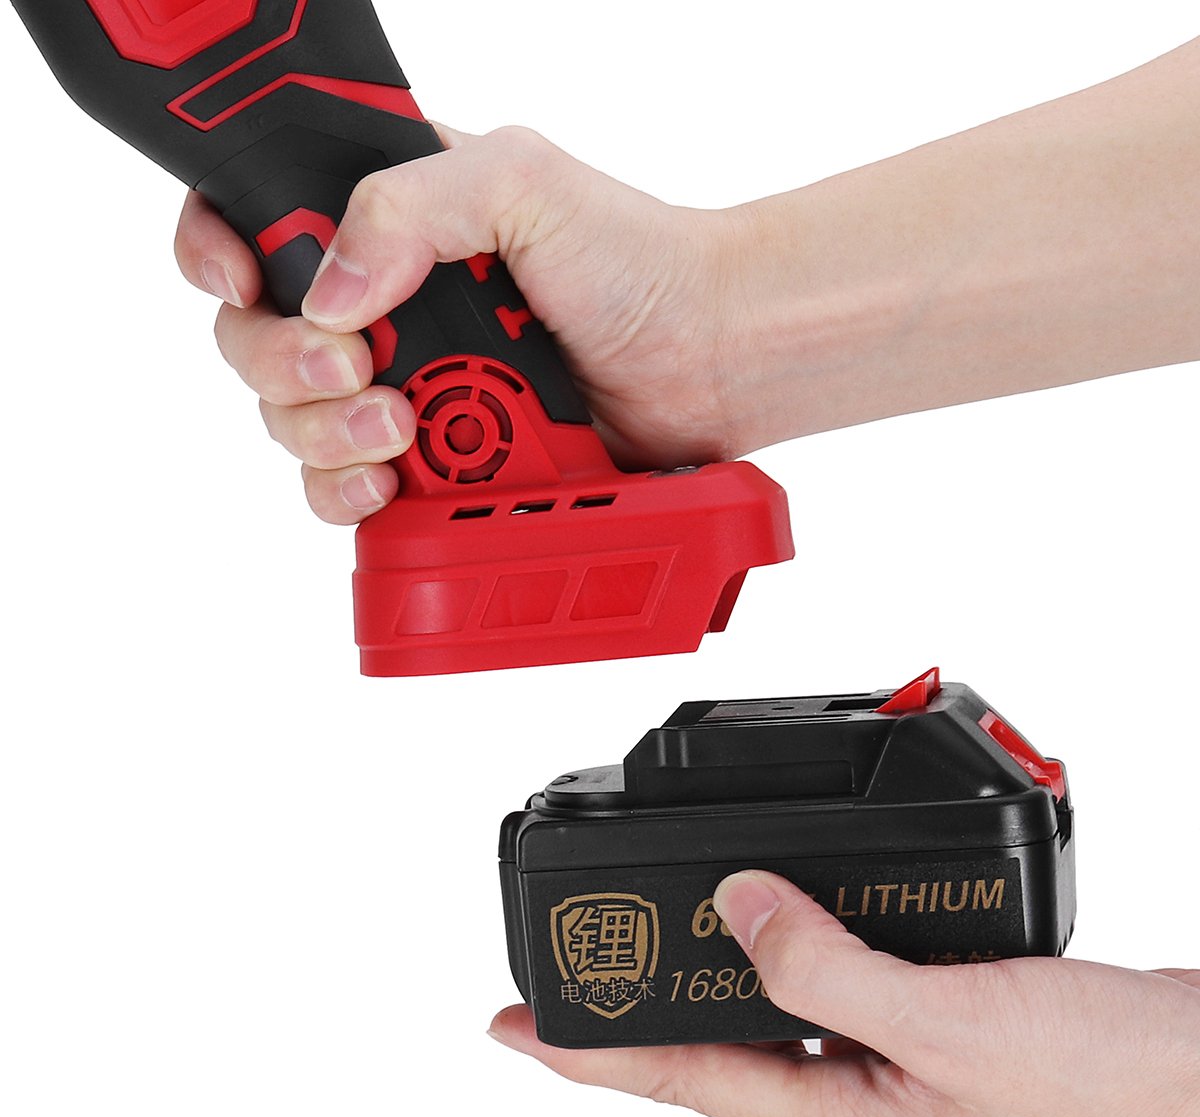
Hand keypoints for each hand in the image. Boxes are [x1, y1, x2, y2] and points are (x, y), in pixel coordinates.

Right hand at [174, 125, 747, 523]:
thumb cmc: (636, 259)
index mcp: (390, 221)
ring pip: (294, 426)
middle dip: (284, 364)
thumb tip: (327, 293)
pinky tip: (395, 482)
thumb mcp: (520, 183)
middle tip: (356, 368)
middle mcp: (384, 308)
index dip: (221, 250)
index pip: (256, 222)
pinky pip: (347, 494)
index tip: (242, 279)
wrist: (705, 359)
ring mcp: (406, 390)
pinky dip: (354, 495)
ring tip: (401, 428)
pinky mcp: (432, 466)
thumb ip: (408, 206)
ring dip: (325, 433)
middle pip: (257, 342)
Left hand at [489, 871, 1199, 1116]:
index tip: (508, 1028)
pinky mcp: (930, 1016)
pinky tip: (780, 911)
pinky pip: (829, 972)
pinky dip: (791, 937)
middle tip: (566, 972)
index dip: (585, 1057)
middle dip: (634, 1011)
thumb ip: (830, 966)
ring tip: (651, 935)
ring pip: (769, 1004)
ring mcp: (894, 1060)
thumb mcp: (948, 1026)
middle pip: (712, 1045)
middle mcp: (858, 1093)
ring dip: (709, 967)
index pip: (680, 1080)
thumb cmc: (1103, 1080)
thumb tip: (736, 910)